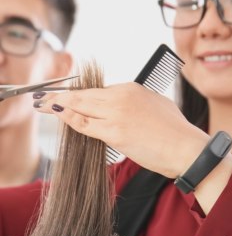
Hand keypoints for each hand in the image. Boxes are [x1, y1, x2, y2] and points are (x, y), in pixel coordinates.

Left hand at [33, 82, 208, 177]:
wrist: (185, 147)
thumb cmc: (174, 129)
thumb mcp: (156, 103)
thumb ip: (136, 101)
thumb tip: (121, 104)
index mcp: (131, 88)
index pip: (98, 90)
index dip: (80, 94)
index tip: (67, 96)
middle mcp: (121, 97)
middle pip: (84, 94)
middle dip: (60, 96)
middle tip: (43, 97)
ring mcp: (116, 114)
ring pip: (80, 106)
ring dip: (58, 105)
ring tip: (42, 104)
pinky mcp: (114, 132)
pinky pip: (84, 124)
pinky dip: (69, 118)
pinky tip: (57, 115)